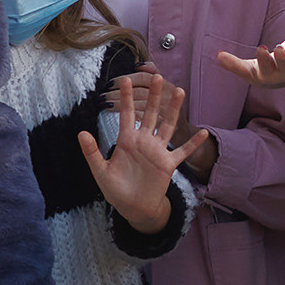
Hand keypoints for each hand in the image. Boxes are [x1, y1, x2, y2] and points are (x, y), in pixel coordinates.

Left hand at [80, 75, 209, 233]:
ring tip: (179, 91)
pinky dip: (193, 143)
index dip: (125, 97)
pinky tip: (203, 132)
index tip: (125, 79)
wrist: (133, 207)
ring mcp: (157, 151)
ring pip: (167, 125)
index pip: (126, 113)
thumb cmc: (115, 189)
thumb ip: (91, 152)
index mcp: (126, 140)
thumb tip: (81, 133)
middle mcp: (143, 141)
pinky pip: (182, 151)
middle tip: (157, 76)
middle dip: (153, 95)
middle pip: (149, 113)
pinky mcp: (168, 164)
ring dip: (173, 109)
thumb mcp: (100, 171)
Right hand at [215, 27, 284, 88]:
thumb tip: (218, 56)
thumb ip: (234, 64)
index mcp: (267, 75)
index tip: (261, 48)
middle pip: (282, 68)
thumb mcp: (251, 67)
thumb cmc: (267, 70)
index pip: (264, 69)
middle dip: (280, 59)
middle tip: (277, 49)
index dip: (263, 60)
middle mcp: (284, 76)